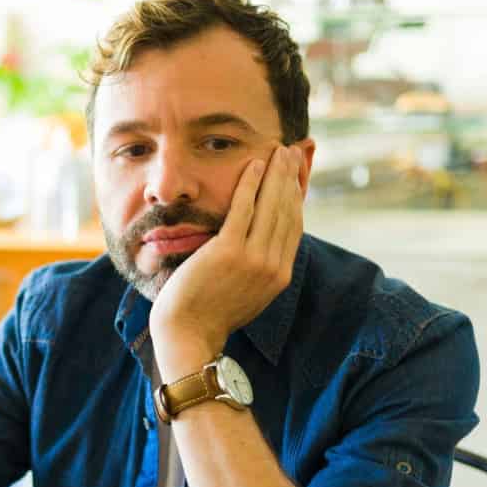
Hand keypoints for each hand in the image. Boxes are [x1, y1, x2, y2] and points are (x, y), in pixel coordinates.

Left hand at [150, 144, 304, 376]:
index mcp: (279, 276)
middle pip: (288, 211)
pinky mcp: (228, 252)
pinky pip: (243, 208)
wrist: (188, 335)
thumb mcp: (247, 294)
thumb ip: (259, 269)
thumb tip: (265, 248)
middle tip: (292, 153)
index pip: (294, 227)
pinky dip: (250, 183)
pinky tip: (253, 164)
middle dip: (291, 178)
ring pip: (271, 206)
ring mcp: (252, 259)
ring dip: (276, 174)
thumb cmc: (209, 315)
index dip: (297, 196)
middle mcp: (272, 266)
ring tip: (278, 151)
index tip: (297, 176)